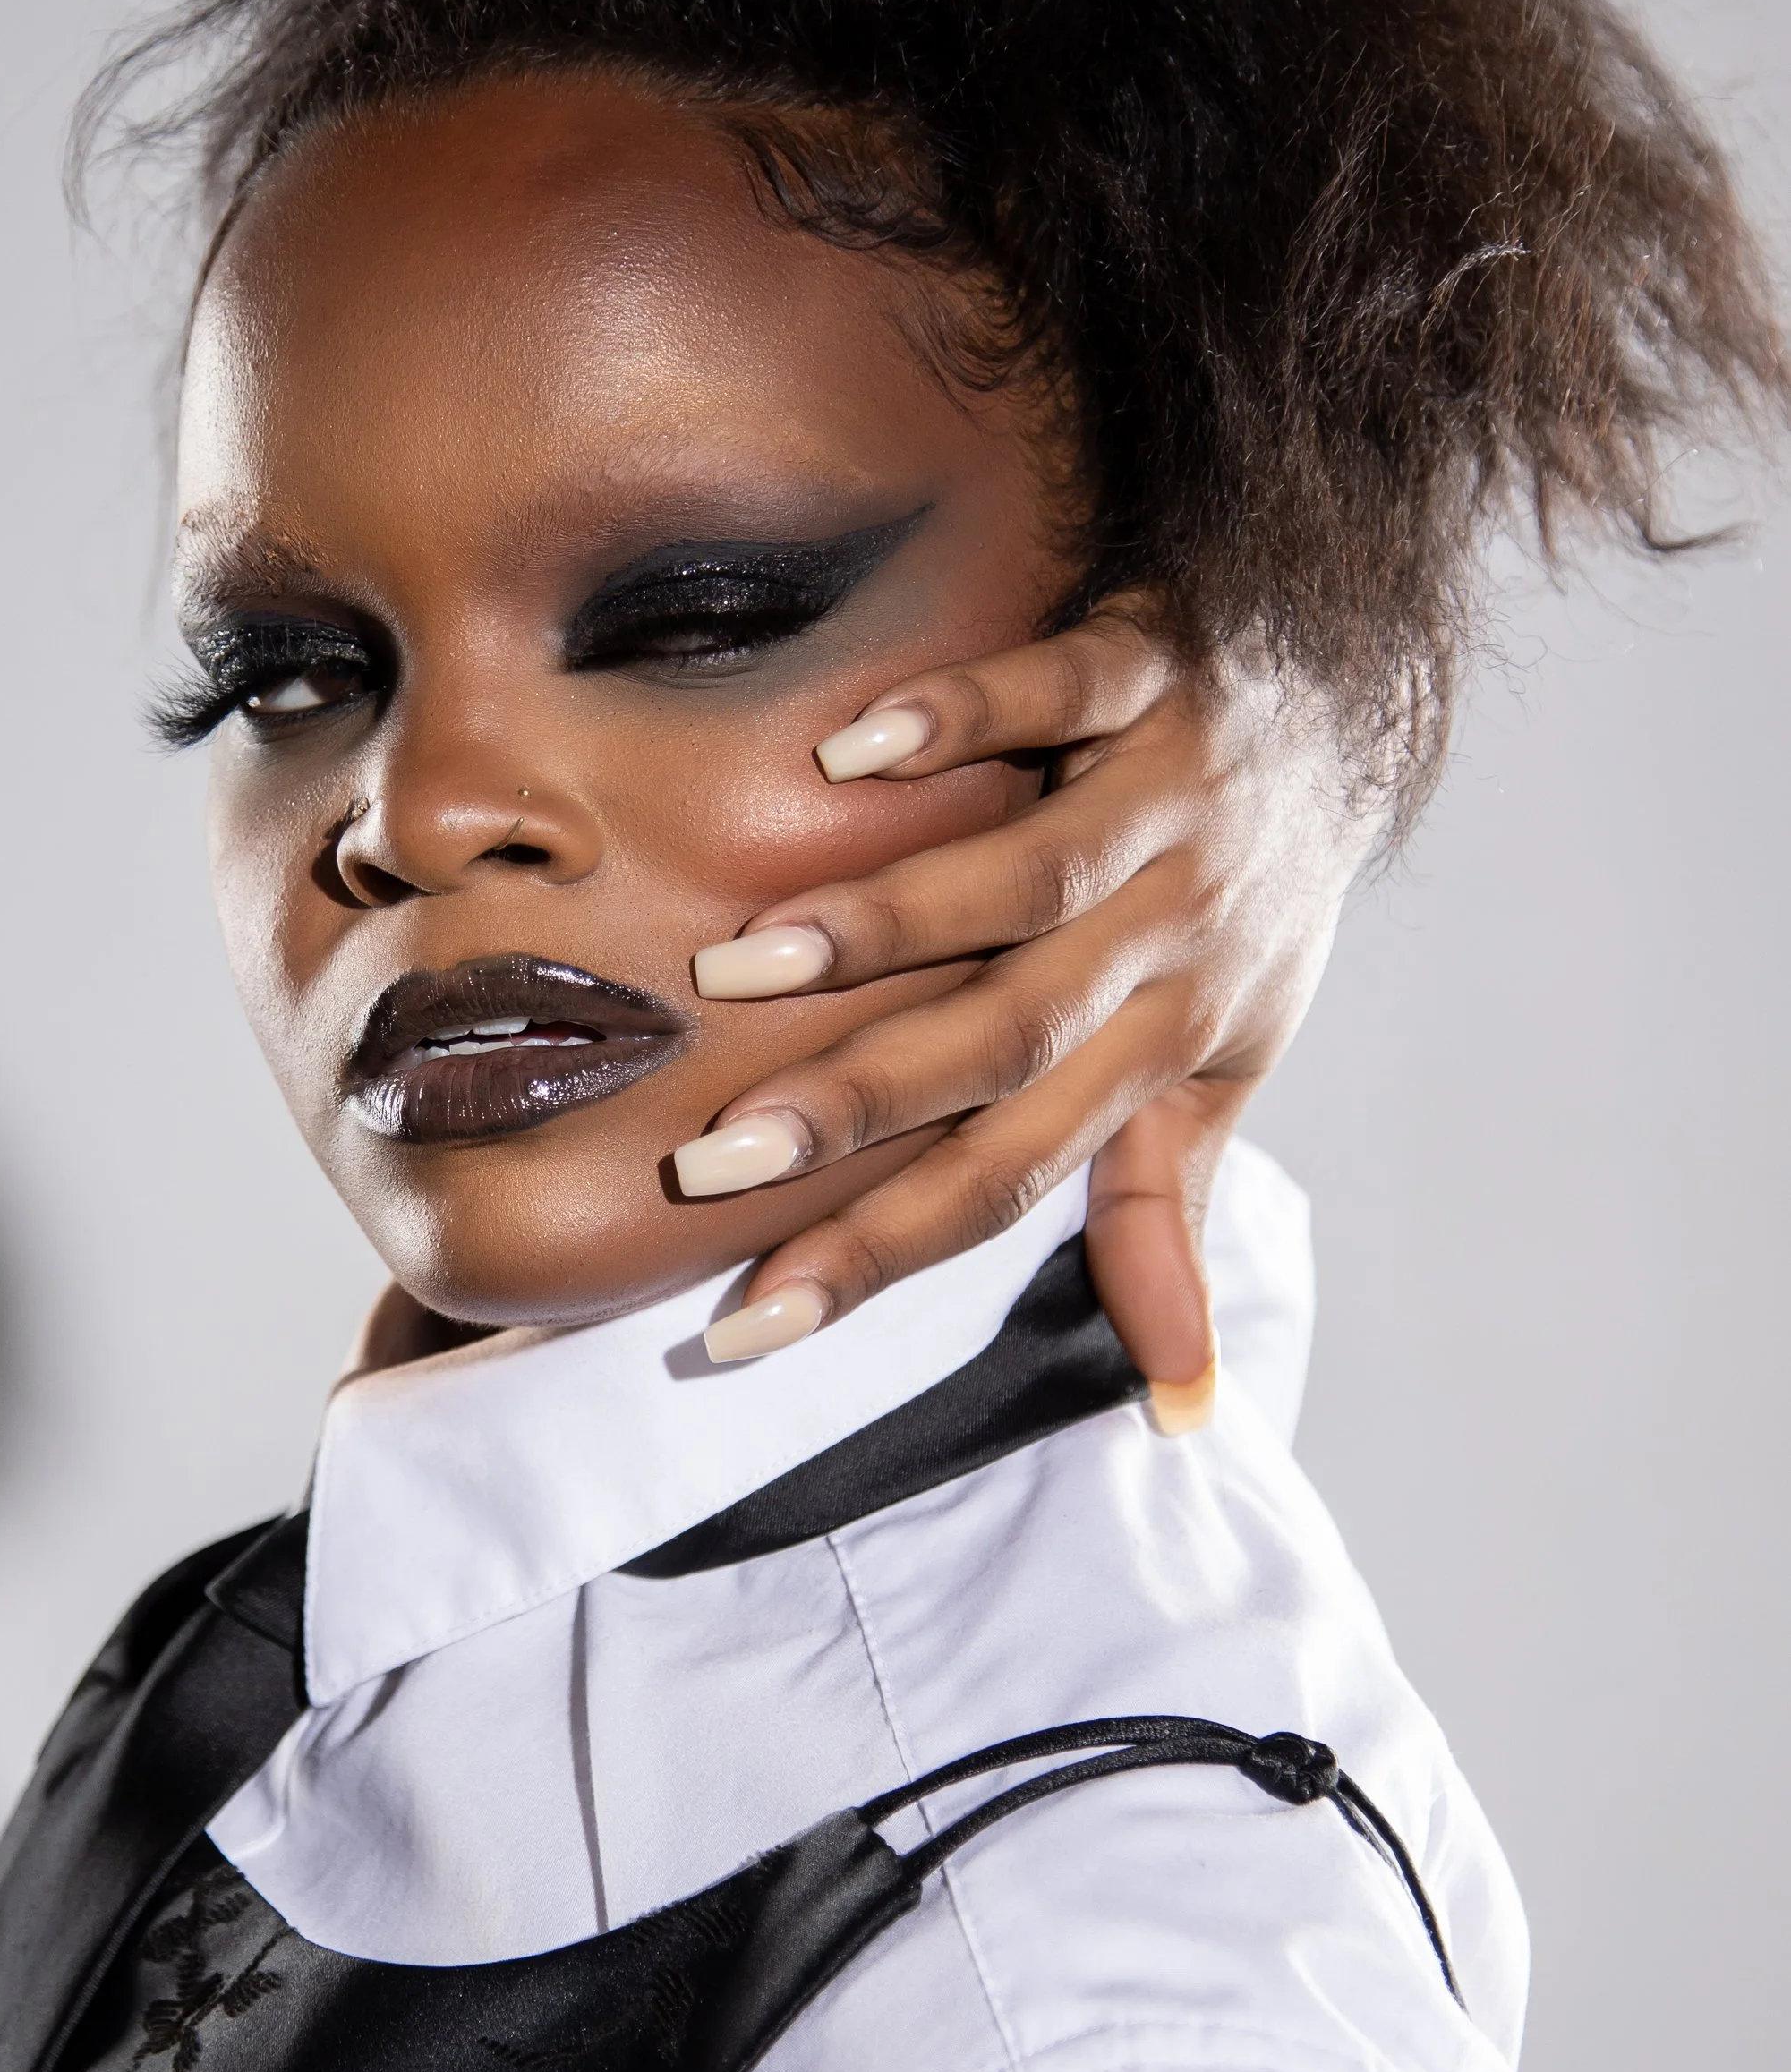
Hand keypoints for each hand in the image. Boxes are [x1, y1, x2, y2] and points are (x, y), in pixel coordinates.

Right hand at [686, 610, 1375, 1415]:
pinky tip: (848, 751)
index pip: (1018, 1171)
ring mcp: (1169, 799)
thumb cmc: (1254, 904)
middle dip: (863, 1105)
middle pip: (1013, 1035)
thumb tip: (1174, 1405)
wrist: (1356, 694)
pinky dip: (964, 714)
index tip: (749, 1327)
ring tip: (743, 967)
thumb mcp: (1223, 1063)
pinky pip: (1062, 686)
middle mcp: (1173, 932)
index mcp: (1168, 1039)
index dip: (889, 1251)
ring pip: (1031, 876)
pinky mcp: (1157, 666)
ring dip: (890, 924)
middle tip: (715, 1165)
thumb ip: (1161, 1212)